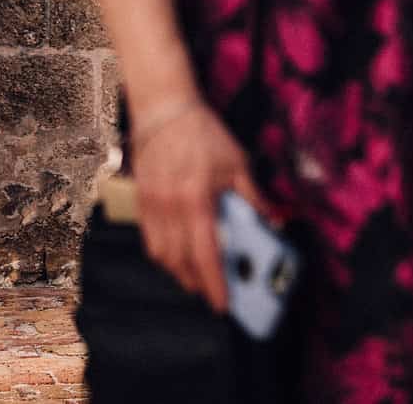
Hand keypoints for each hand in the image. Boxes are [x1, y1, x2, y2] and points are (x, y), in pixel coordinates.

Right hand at [131, 99, 269, 312]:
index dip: (214, 283)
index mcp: (197, 199)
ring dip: (178, 271)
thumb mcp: (236, 163)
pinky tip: (175, 255)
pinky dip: (162, 253)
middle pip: (181, 261)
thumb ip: (252, 197)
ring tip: (194, 277)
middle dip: (197, 283)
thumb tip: (271, 222)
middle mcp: (170, 206)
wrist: (163, 108)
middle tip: (212, 292)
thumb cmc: (203, 133)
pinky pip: (149, 238)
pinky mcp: (141, 198)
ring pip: (161, 254)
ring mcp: (151, 203)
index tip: (223, 304)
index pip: (205, 253)